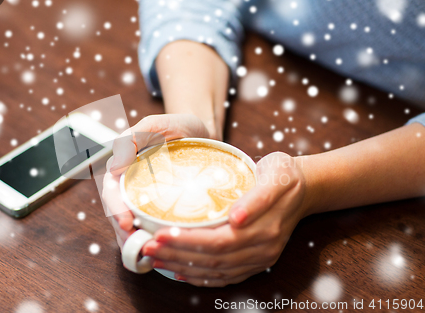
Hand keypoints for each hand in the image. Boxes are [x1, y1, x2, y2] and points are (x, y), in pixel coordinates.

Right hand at [102, 114, 210, 250]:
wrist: (203, 134)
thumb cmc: (179, 126)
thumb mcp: (158, 124)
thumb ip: (136, 135)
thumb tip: (115, 166)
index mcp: (123, 165)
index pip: (111, 190)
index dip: (115, 209)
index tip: (126, 223)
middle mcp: (129, 182)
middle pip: (117, 212)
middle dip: (123, 233)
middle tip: (136, 246)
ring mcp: (143, 195)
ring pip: (130, 222)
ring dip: (133, 241)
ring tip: (145, 255)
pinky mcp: (158, 205)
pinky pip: (149, 223)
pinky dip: (149, 238)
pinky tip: (157, 252)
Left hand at [142, 152, 308, 286]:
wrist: (305, 188)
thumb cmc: (285, 176)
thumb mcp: (275, 175)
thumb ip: (257, 197)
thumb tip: (236, 217)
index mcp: (265, 230)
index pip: (218, 242)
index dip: (187, 241)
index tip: (159, 234)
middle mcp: (262, 250)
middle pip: (212, 259)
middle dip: (176, 255)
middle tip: (147, 247)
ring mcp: (259, 259)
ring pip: (215, 271)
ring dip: (182, 268)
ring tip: (155, 259)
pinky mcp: (255, 262)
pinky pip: (225, 276)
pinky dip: (200, 277)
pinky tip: (180, 272)